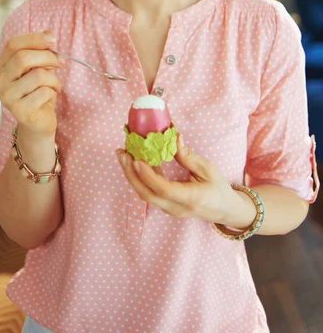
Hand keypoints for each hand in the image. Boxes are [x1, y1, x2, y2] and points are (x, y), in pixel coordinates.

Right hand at [0, 30, 64, 141]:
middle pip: (23, 58)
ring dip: (53, 79)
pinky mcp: (19, 111)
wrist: (38, 123)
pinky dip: (53, 92)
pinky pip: (44, 92)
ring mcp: (7, 97)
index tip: (52, 38)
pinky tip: (49, 98)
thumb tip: (48, 34)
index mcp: (1, 66)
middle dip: (48, 57)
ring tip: (54, 85)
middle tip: (61, 62)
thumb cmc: (38, 92)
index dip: (34, 38)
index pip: (13, 44)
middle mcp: (0, 81)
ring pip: (37, 75)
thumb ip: (40, 52)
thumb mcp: (38, 68)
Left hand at [116, 133, 237, 223]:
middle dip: (131, 174)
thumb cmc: (219, 189)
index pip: (164, 190)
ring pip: (145, 195)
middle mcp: (177, 208)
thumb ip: (188, 156)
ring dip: (131, 175)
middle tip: (122, 153)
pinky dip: (139, 178)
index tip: (136, 159)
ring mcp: (170, 210)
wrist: (225, 210)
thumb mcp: (208, 169)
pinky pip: (149, 193)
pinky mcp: (166, 206)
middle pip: (147, 195)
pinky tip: (135, 162)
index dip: (148, 175)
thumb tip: (173, 137)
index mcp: (191, 199)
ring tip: (123, 155)